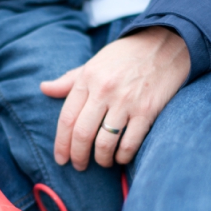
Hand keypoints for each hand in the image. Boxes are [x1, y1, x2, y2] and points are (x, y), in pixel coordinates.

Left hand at [40, 26, 189, 169]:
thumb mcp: (94, 63)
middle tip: (78, 166)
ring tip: (101, 162)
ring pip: (104, 143)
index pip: (66, 119)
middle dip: (77, 156)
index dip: (61, 144)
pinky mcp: (147, 110)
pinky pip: (129, 143)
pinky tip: (120, 157)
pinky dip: (122, 156)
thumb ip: (69, 80)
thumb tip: (44, 88)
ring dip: (101, 159)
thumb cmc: (126, 56)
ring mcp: (126, 101)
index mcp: (88, 78)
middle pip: (82, 134)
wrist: (166, 44)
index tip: (61, 158)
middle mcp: (104, 90)